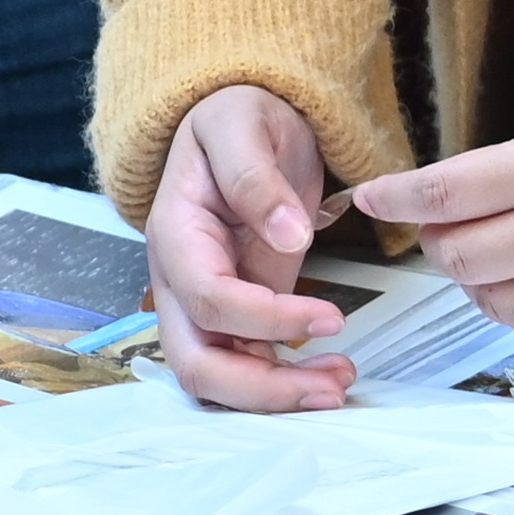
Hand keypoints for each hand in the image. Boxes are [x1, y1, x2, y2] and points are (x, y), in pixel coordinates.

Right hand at [145, 86, 359, 411]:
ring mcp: (204, 304)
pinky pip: (248, 365)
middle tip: (331, 386)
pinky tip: (330, 372)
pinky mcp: (236, 315)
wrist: (239, 123)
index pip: (210, 299)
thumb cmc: (235, 119)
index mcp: (174, 235)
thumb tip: (289, 235)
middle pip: (197, 363)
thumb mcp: (241, 124)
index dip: (267, 318)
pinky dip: (285, 381)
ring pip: (219, 377)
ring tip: (340, 384)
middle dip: (261, 389)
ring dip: (275, 395)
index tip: (331, 317)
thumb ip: (255, 176)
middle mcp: (179, 282)